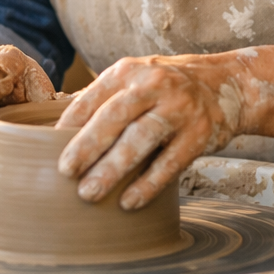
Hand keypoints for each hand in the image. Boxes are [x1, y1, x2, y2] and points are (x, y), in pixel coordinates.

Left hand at [55, 53, 260, 210]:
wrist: (226, 84)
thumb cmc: (166, 86)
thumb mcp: (134, 78)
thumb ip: (101, 97)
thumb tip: (52, 117)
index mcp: (129, 72)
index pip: (94, 96)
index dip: (71, 120)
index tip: (47, 144)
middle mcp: (153, 85)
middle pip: (115, 116)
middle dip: (88, 145)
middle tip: (65, 172)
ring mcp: (179, 109)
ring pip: (141, 139)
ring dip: (113, 167)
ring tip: (89, 192)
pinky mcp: (199, 133)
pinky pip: (170, 162)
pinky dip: (148, 183)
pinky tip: (128, 201)